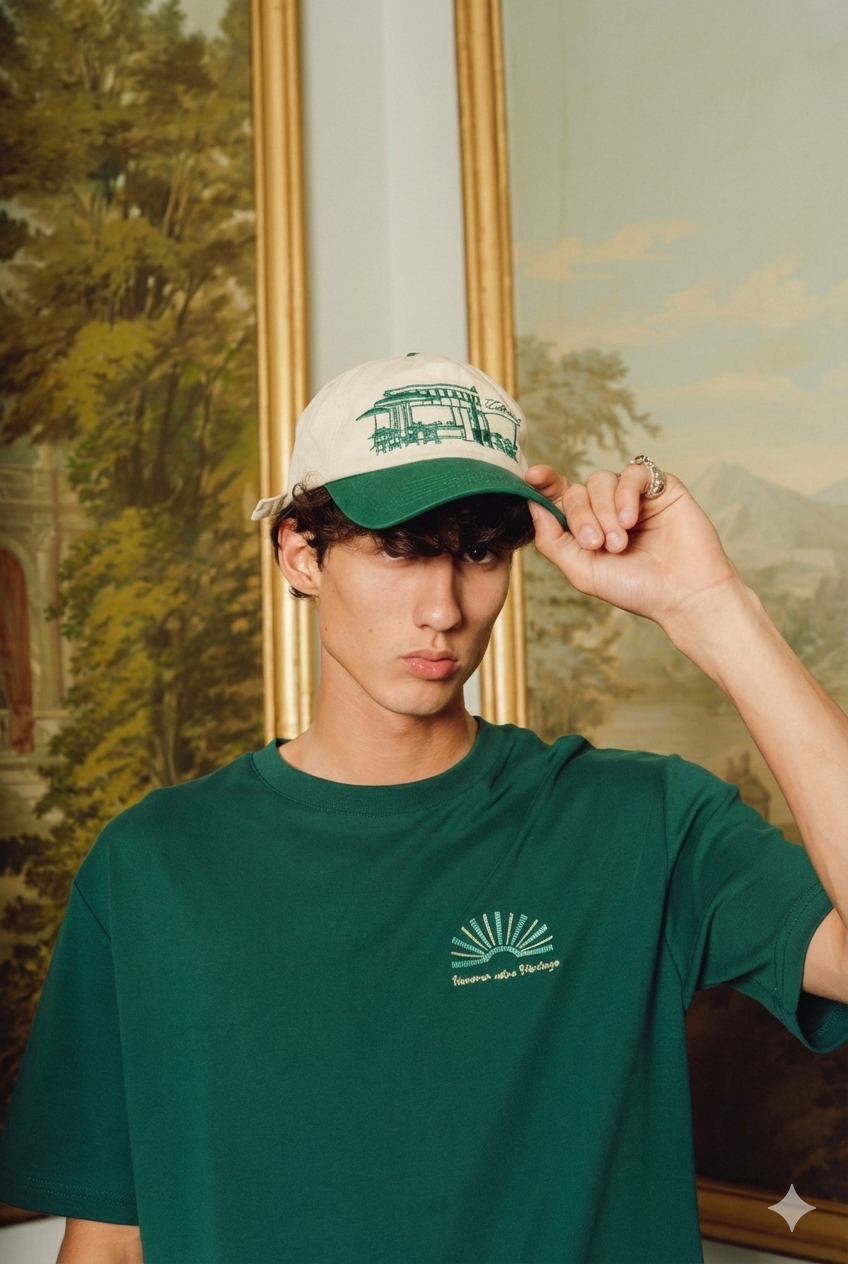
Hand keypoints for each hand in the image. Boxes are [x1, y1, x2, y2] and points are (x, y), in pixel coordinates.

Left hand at [524, 462, 741, 629]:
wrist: (683, 593)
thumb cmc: (636, 589)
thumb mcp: (581, 570)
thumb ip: (552, 540)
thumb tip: (532, 506)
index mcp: (586, 528)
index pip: (559, 497)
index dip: (544, 482)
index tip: (533, 475)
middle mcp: (607, 509)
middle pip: (577, 490)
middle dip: (582, 516)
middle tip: (597, 544)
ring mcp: (633, 497)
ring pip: (601, 480)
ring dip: (604, 509)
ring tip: (619, 541)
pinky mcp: (660, 487)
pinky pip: (633, 473)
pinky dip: (625, 495)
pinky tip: (630, 520)